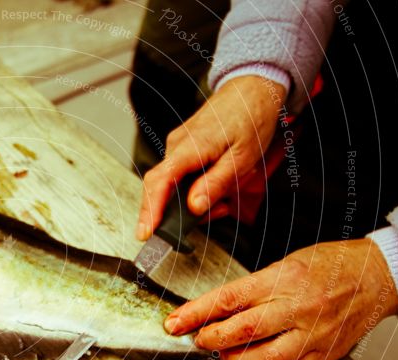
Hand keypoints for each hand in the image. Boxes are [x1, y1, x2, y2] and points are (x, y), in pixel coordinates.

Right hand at [137, 75, 285, 239]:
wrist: (252, 89)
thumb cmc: (251, 118)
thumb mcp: (243, 158)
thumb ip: (216, 183)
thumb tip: (194, 207)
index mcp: (190, 148)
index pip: (159, 183)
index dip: (150, 210)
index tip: (145, 232)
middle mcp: (177, 146)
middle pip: (161, 189)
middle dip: (181, 212)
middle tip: (216, 213)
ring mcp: (177, 146)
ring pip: (174, 186)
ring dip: (195, 200)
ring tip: (225, 198)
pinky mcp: (183, 148)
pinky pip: (181, 176)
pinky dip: (196, 188)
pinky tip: (217, 187)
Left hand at [164, 240, 397, 359]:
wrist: (378, 276)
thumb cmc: (330, 265)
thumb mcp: (285, 263)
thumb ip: (252, 289)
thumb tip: (215, 310)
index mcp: (284, 279)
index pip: (228, 299)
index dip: (195, 314)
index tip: (174, 323)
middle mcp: (298, 308)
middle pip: (241, 331)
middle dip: (209, 338)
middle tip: (196, 338)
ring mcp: (312, 335)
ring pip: (262, 359)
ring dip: (233, 359)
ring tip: (223, 351)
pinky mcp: (324, 355)